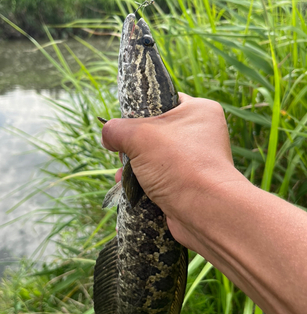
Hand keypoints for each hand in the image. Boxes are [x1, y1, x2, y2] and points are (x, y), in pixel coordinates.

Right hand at [102, 93, 244, 241]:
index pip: (164, 101)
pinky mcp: (190, 186)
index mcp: (199, 110)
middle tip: (123, 154)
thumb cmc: (178, 164)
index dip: (141, 110)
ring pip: (154, 158)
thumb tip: (107, 137)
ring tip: (121, 177)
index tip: (126, 124)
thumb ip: (115, 129)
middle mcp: (202, 133)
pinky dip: (143, 184)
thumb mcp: (138, 136)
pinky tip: (129, 191)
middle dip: (132, 147)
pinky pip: (160, 179)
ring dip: (133, 168)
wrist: (205, 212)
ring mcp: (197, 161)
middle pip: (155, 132)